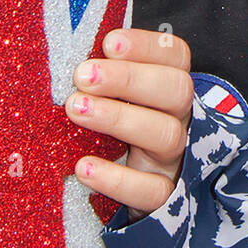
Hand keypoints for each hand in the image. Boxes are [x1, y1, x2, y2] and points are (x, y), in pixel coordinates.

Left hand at [65, 27, 193, 218]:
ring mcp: (176, 161)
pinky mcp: (166, 200)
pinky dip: (117, 179)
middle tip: (82, 75)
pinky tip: (83, 167)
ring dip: (119, 118)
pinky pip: (152, 191)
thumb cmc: (110, 138)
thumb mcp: (111, 104)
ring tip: (75, 109)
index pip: (175, 57)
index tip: (109, 43)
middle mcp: (181, 120)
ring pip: (167, 134)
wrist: (127, 205)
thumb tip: (66, 48)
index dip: (146, 46)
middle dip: (129, 78)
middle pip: (176, 90)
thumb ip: (100, 79)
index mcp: (169, 89)